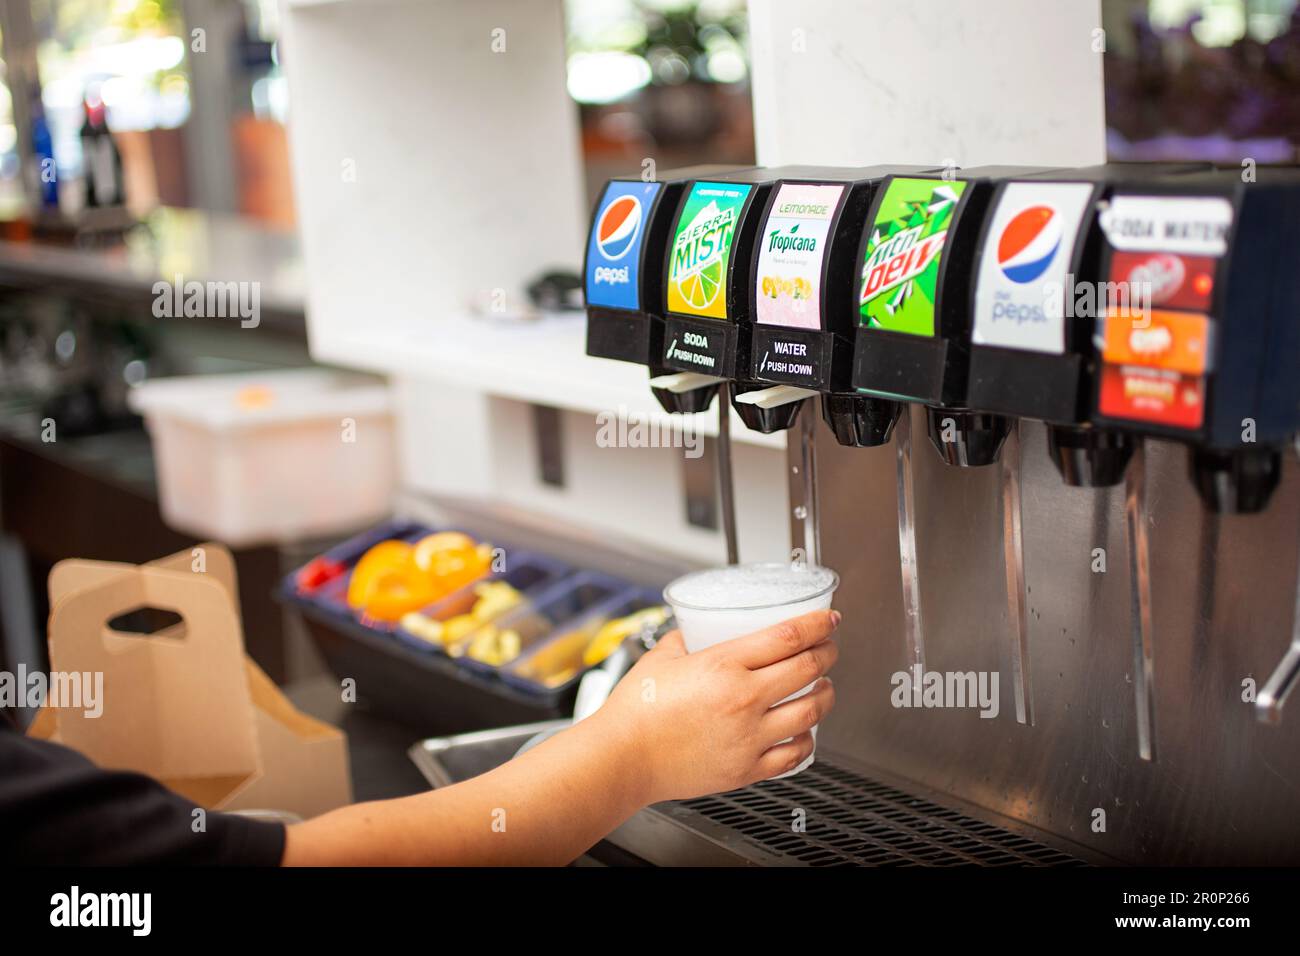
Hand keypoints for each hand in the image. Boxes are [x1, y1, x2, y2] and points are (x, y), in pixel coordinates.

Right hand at [593, 609, 839, 803]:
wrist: (623, 759)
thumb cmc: (635, 712)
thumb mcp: (661, 658)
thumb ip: (684, 639)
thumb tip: (696, 630)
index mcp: (723, 665)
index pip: (789, 637)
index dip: (817, 624)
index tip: (828, 620)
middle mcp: (744, 700)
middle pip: (809, 668)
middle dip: (828, 653)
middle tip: (829, 647)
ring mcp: (750, 737)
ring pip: (811, 711)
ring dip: (826, 694)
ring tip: (824, 687)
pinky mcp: (747, 768)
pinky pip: (794, 753)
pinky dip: (807, 738)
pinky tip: (803, 730)